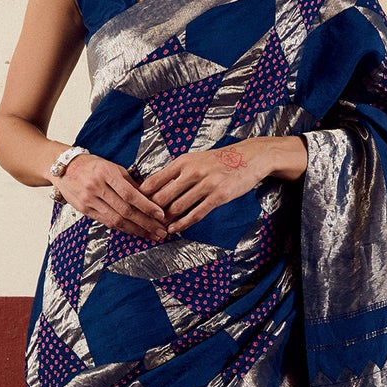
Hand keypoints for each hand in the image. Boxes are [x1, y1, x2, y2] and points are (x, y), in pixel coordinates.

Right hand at [56, 152, 167, 241]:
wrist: (63, 168)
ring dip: (136, 230)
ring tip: (151, 235)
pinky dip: (122, 228)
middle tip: (161, 231)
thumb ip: (129, 182)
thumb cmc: (92, 165)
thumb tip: (150, 197)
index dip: (146, 206)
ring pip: (116, 220)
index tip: (161, 215)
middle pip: (125, 210)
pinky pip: (106, 222)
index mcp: (106, 173)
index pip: (130, 194)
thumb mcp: (112, 167)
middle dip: (146, 223)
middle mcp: (96, 187)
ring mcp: (88, 200)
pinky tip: (134, 232)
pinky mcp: (84, 209)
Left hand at [142, 136, 306, 235]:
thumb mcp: (194, 159)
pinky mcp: (219, 196)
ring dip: (166, 220)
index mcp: (183, 161)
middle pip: (163, 196)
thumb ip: (176, 173)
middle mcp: (193, 171)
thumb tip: (154, 188)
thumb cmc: (219, 160)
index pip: (154, 181)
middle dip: (152, 212)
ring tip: (159, 228)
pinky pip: (196, 214)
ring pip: (178, 207)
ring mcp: (207, 184)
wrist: (249, 157)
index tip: (137, 207)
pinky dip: (183, 224)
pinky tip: (175, 230)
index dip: (142, 196)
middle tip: (145, 223)